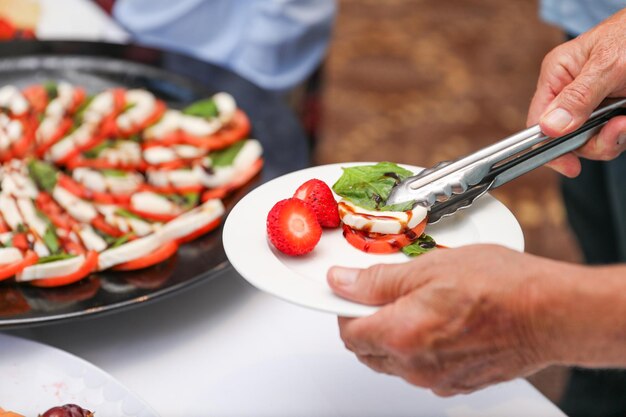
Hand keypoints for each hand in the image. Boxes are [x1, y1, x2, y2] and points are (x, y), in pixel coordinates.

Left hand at [327, 245, 567, 395]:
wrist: (551, 313)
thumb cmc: (501, 287)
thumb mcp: (429, 268)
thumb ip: (378, 280)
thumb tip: (343, 282)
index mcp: (400, 336)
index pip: (347, 331)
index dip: (344, 308)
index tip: (352, 292)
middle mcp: (415, 367)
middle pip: (367, 351)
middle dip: (365, 323)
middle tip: (383, 295)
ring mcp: (437, 380)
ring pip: (394, 362)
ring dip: (392, 336)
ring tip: (417, 304)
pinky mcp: (458, 384)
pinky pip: (422, 370)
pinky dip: (418, 349)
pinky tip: (438, 323)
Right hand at [527, 8, 625, 176]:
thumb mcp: (606, 64)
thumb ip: (578, 96)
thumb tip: (549, 128)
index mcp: (557, 77)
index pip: (538, 122)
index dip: (549, 146)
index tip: (569, 164)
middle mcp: (569, 94)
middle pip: (566, 139)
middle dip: (592, 142)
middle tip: (617, 129)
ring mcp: (590, 105)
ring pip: (590, 142)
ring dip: (612, 139)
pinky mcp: (610, 112)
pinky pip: (610, 138)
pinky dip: (622, 135)